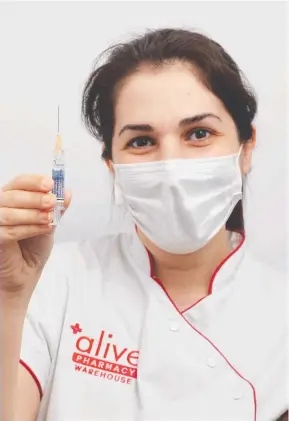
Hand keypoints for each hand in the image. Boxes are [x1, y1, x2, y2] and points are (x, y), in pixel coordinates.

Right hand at [0, 174, 70, 298]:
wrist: (26, 272)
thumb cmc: (33, 246)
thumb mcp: (49, 222)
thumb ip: (56, 208)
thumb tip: (68, 192)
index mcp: (11, 198)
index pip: (18, 182)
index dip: (34, 181)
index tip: (51, 184)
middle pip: (12, 195)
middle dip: (34, 198)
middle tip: (52, 202)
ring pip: (8, 213)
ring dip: (33, 214)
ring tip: (50, 219)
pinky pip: (9, 231)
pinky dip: (28, 228)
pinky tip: (44, 229)